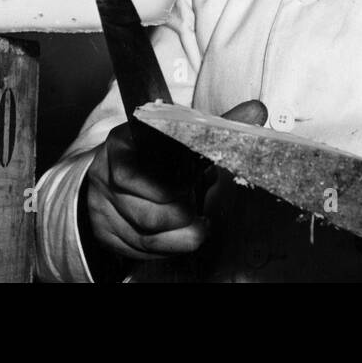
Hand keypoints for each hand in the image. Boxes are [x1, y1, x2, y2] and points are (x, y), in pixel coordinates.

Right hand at [79, 100, 266, 274]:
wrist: (114, 175)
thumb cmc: (154, 153)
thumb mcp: (177, 134)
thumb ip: (215, 126)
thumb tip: (256, 111)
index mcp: (120, 146)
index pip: (133, 171)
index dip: (165, 187)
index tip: (189, 188)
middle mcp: (105, 178)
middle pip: (143, 210)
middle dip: (178, 214)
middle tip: (197, 207)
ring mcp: (105, 210)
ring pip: (145, 235)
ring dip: (180, 234)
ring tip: (200, 224)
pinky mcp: (109, 236)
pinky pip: (143, 251)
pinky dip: (170, 247)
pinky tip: (185, 234)